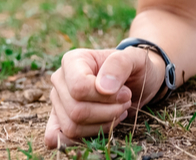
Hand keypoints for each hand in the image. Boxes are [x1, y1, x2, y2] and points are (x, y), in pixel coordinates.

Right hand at [44, 47, 159, 148]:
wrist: (136, 81)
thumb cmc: (134, 67)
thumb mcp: (135, 58)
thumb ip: (119, 65)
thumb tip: (103, 88)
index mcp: (72, 60)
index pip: (79, 87)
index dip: (105, 96)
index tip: (126, 92)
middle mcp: (60, 81)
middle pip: (76, 110)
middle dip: (108, 111)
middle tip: (126, 102)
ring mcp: (58, 102)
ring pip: (72, 127)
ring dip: (102, 124)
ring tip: (118, 110)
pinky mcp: (61, 120)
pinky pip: (64, 137)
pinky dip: (85, 137)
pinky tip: (102, 126)